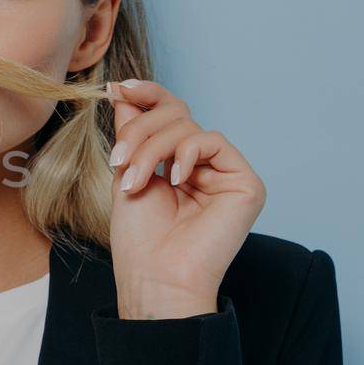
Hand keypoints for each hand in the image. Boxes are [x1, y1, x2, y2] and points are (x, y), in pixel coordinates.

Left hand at [105, 79, 265, 318]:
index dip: (147, 94)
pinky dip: (186, 153)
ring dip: (153, 148)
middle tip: (119, 160)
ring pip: (188, 126)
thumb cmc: (140, 239)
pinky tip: (174, 179)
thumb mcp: (127, 173)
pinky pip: (213, 141)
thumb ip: (132, 133)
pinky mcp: (245, 183)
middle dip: (140, 131)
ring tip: (135, 180)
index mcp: (178, 164)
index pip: (169, 114)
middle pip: (175, 114)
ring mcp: (226, 174)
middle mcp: (205, 166)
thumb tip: (123, 90)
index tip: (118, 87)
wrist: (155, 277)